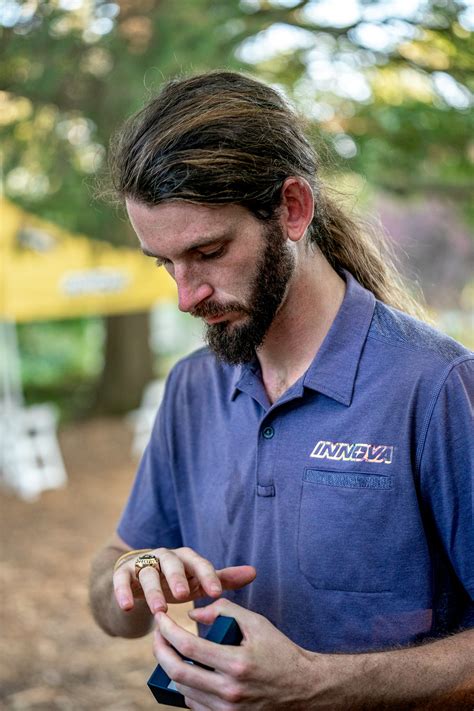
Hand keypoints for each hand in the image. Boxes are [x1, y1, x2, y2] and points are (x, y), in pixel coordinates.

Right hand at [113, 547, 255, 615]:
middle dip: (178, 578)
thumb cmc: (174, 581)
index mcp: (186, 559)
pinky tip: (128, 607)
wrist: (136, 579)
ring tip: (160, 611)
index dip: (207, 577)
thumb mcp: (197, 582)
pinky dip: (123, 592)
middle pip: (172, 562)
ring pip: (148, 573)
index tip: (216, 594)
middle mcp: (165, 556)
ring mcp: (143, 563)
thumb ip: (221, 579)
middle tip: (184, 596)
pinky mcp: (123, 572)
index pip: (199, 564)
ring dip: (153, 591)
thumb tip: (254, 572)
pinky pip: (122, 579)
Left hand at [153, 598, 316, 709]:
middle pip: (178, 673)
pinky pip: (195, 706)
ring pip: (183, 691)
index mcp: (236, 663)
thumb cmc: (279, 652)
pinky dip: (186, 688)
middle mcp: (229, 691)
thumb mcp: (256, 623)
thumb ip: (225, 611)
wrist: (302, 688)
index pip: (188, 647)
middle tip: (157, 636)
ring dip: (171, 669)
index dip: (168, 631)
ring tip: (171, 651)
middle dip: (160, 651)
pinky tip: (189, 672)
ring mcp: (227, 710)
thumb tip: (194, 614)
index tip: (161, 619)